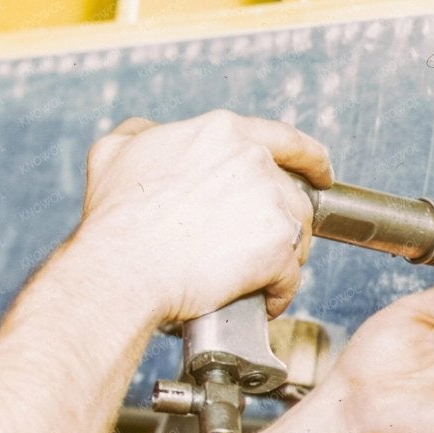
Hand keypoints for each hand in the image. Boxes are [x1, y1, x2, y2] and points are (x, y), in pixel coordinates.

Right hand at [72, 111, 331, 321]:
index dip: (309, 159)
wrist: (123, 267)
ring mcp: (270, 202)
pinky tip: (261, 301)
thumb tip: (148, 132)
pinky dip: (278, 292)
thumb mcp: (113, 153)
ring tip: (257, 278)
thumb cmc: (114, 217)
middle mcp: (254, 159)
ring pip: (298, 233)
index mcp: (221, 131)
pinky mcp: (277, 248)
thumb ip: (139, 134)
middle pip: (292, 193)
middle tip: (264, 245)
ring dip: (283, 257)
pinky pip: (290, 275)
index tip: (320, 174)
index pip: (285, 139)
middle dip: (282, 221)